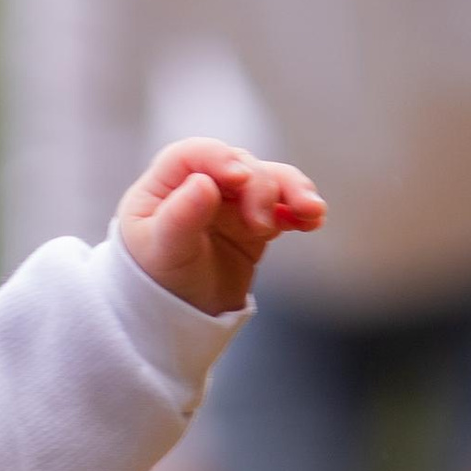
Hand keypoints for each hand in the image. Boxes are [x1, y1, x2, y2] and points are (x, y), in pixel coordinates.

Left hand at [119, 137, 324, 315]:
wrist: (178, 316)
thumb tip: (203, 183)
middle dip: (260, 188)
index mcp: (166, 183)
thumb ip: (180, 218)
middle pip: (241, 165)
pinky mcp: (256, 221)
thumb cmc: (157, 280)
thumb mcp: (162, 253)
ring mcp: (231, 201)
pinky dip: (301, 211)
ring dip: (293, 191)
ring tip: (313, 212)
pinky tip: (314, 221)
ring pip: (269, 181)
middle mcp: (202, 183)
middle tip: (262, 225)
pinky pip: (284, 207)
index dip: (220, 159)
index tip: (239, 178)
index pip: (194, 154)